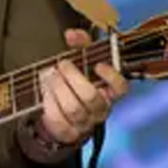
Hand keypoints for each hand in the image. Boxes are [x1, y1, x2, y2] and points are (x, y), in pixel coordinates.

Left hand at [34, 28, 129, 146]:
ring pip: (73, 109)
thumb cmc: (75, 82)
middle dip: (73, 78)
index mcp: (109, 92)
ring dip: (58, 89)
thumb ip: (80, 44)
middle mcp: (100, 109)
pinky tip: (46, 92)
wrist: (61, 112)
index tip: (98, 65)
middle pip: (91, 97)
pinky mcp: (69, 133)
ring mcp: (85, 123)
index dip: (112, 77)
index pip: (121, 88)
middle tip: (62, 65)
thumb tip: (72, 35)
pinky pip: (59, 120)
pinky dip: (49, 103)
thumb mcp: (81, 60)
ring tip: (50, 75)